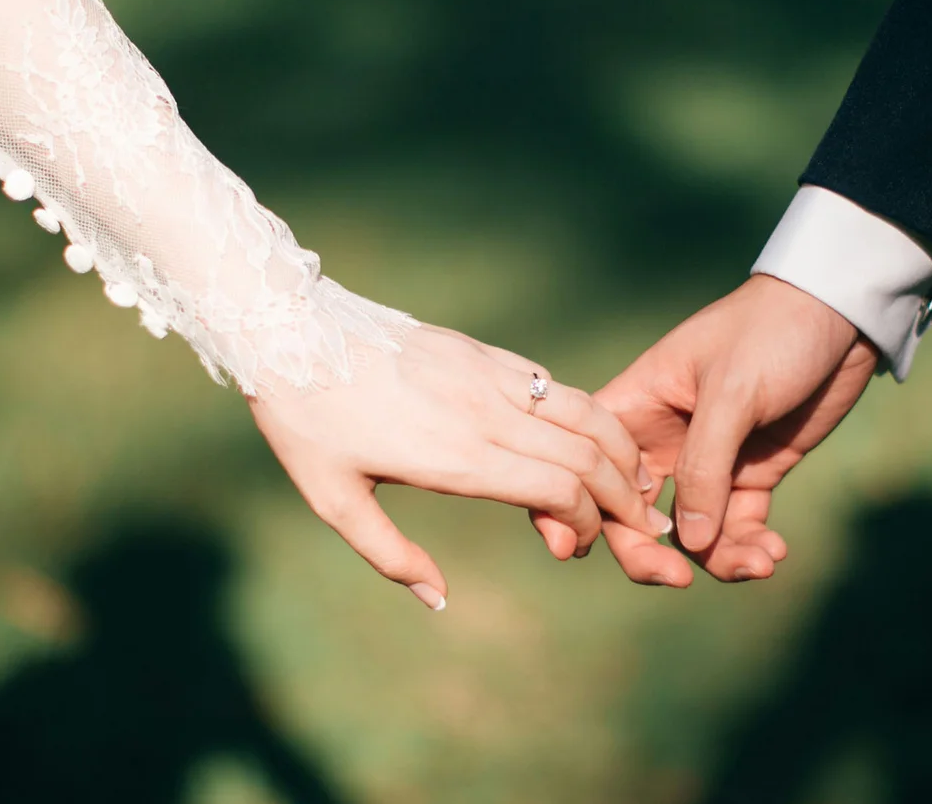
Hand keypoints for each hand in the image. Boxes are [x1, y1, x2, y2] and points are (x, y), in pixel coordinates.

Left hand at [250, 323, 672, 609]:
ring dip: (621, 449)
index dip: (585, 523)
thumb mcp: (334, 501)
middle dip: (625, 495)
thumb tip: (439, 600)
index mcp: (456, 456)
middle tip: (641, 525)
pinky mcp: (481, 352)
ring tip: (638, 480)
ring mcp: (488, 375)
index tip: (574, 546)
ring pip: (584, 411)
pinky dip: (587, 413)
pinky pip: (551, 384)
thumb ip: (391, 555)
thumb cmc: (306, 423)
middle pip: (587, 454)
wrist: (289, 330)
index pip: (558, 489)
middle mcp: (485, 413)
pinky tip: (591, 437)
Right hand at [586, 275, 878, 586]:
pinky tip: (774, 553)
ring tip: (759, 563)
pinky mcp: (751, 473)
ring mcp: (707, 462)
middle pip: (632, 515)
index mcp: (634, 407)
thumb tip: (688, 544)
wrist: (842, 314)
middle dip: (650, 555)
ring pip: (690, 533)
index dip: (580, 509)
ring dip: (717, 558)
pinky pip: (737, 527)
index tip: (587, 549)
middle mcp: (661, 441)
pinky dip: (750, 547)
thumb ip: (705, 467)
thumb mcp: (732, 392)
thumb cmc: (772, 332)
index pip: (588, 466)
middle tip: (679, 580)